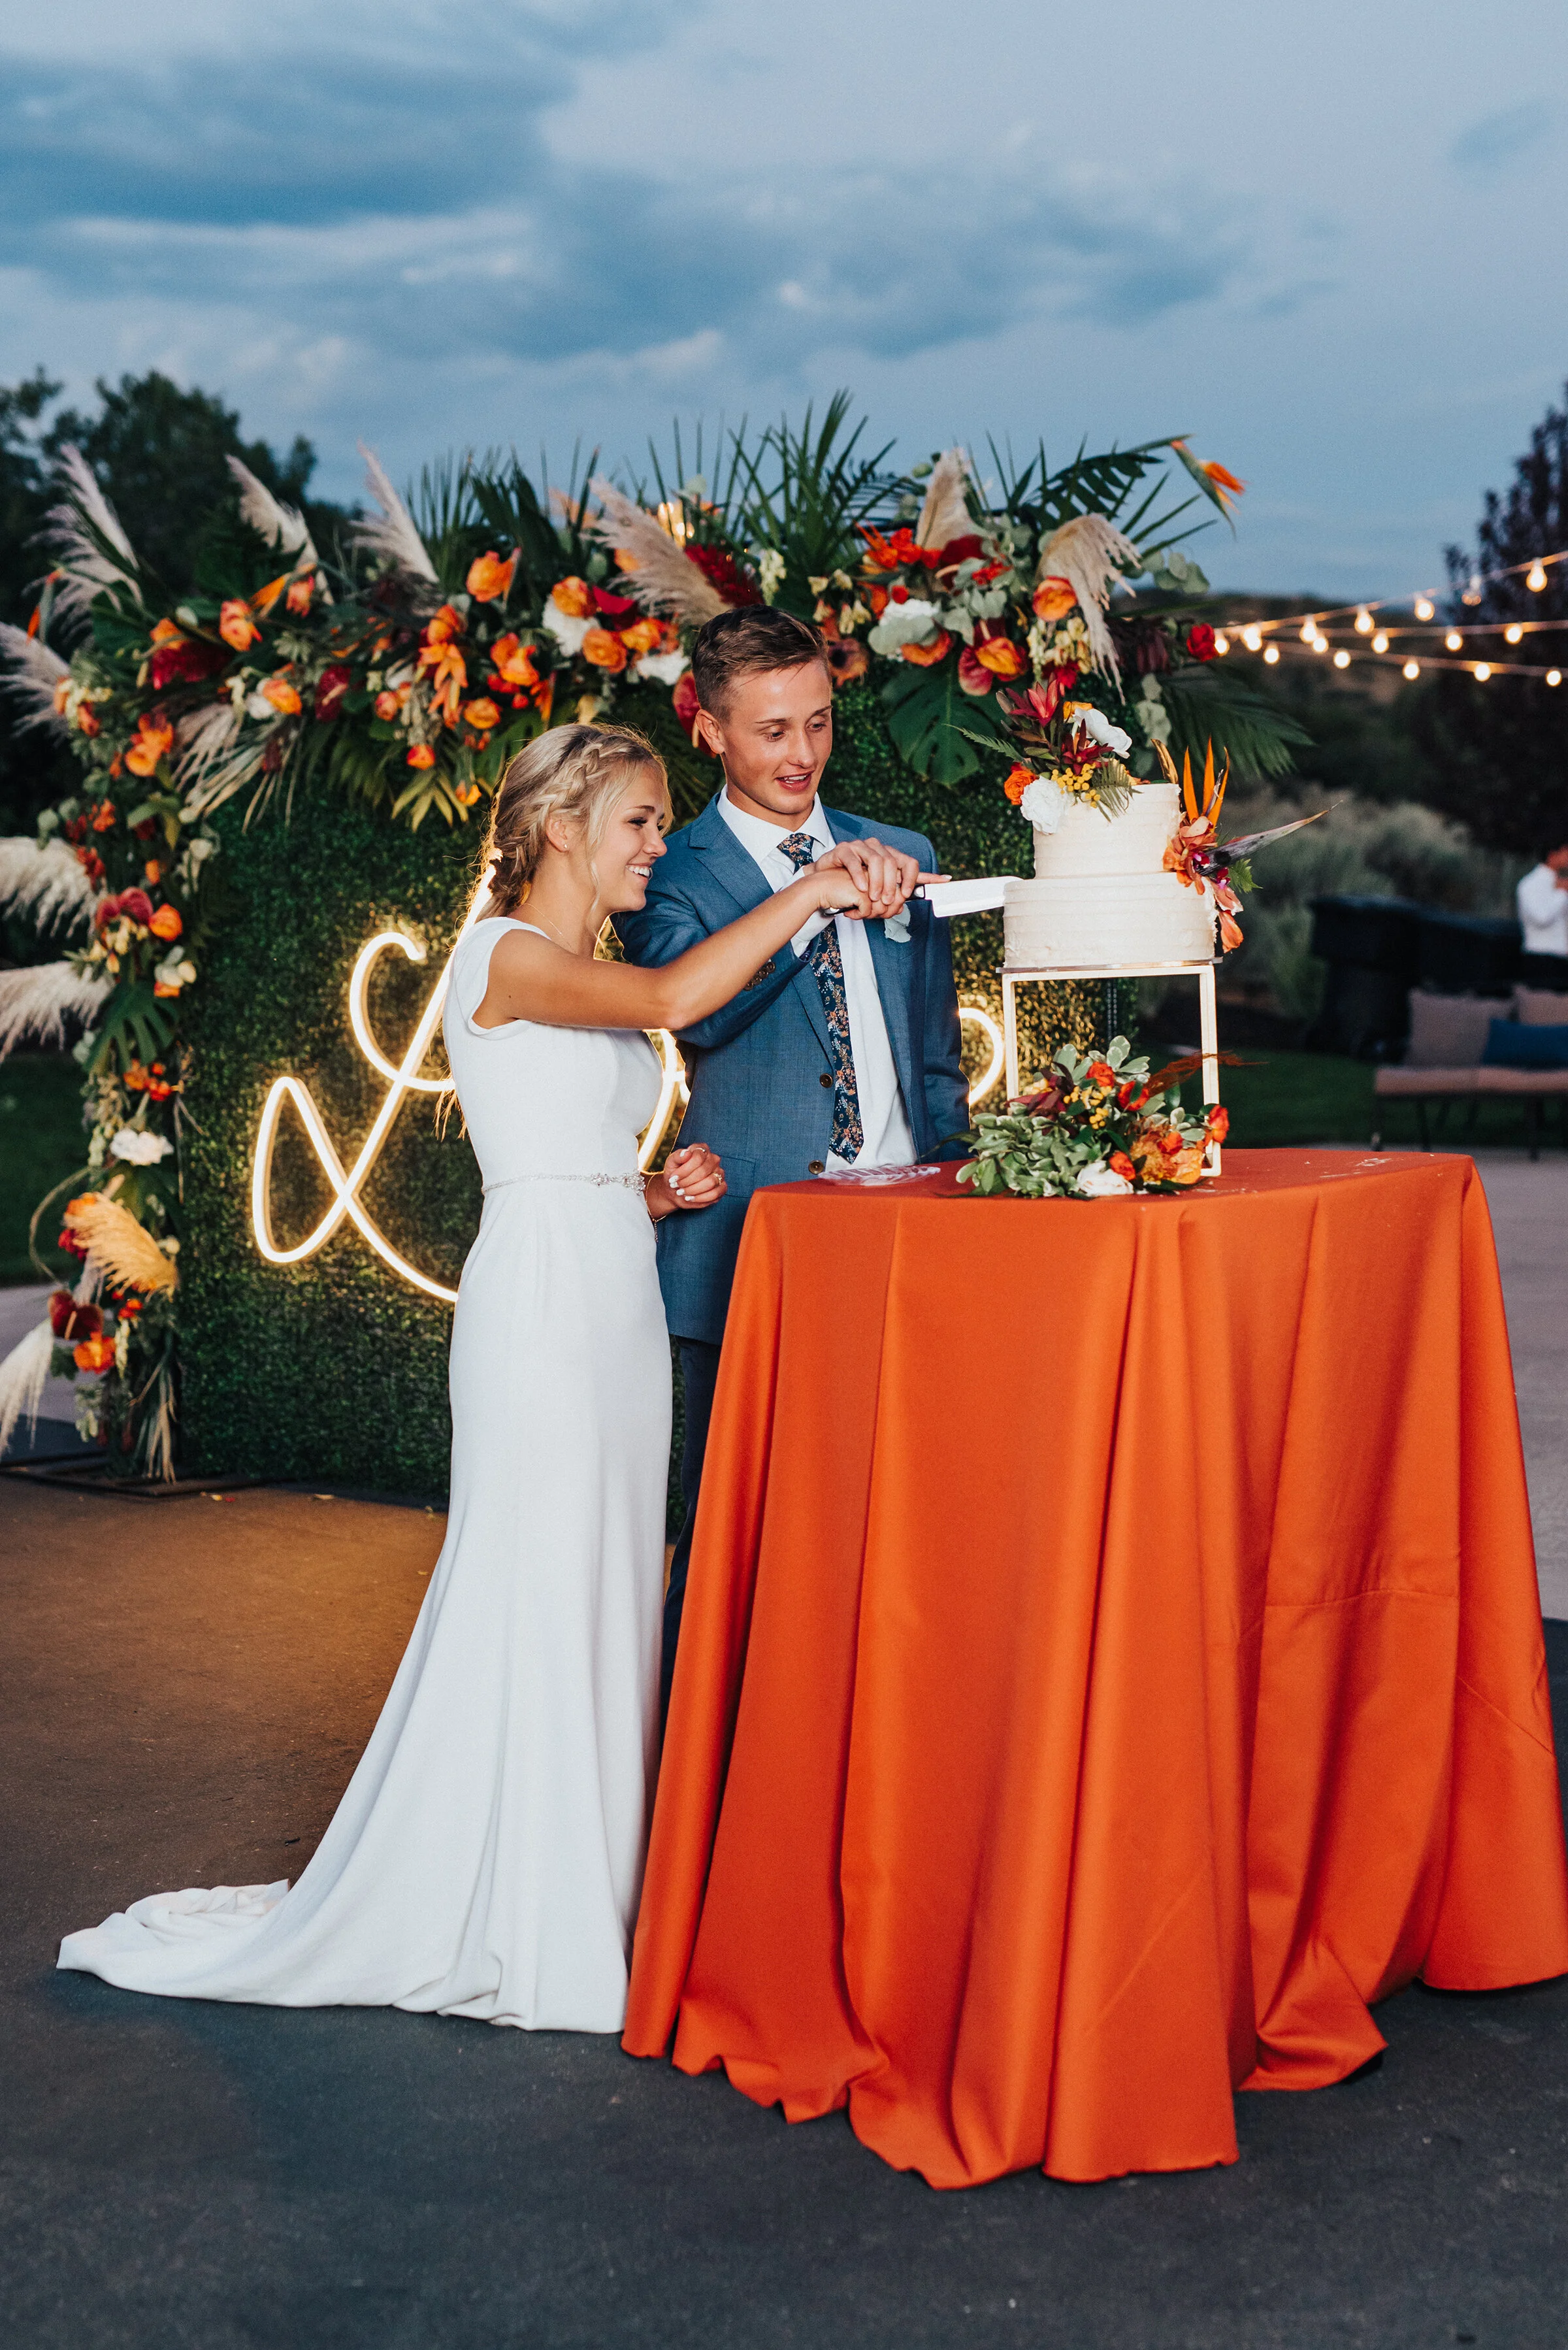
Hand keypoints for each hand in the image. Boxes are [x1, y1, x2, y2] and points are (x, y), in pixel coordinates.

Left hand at [648, 1142, 726, 1219]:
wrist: (676, 1189)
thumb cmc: (674, 1174)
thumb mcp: (671, 1163)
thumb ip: (677, 1156)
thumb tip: (686, 1153)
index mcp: (702, 1149)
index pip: (698, 1157)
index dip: (684, 1170)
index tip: (673, 1178)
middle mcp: (714, 1159)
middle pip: (703, 1171)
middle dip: (687, 1181)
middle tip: (677, 1186)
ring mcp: (720, 1173)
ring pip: (710, 1182)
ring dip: (693, 1190)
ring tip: (682, 1192)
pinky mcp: (722, 1187)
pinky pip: (715, 1193)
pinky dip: (701, 1198)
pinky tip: (691, 1198)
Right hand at [813, 837, 947, 919]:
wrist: (823, 883)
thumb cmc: (849, 888)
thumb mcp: (872, 893)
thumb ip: (887, 897)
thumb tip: (902, 906)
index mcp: (888, 858)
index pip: (910, 863)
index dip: (919, 877)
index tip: (926, 887)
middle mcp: (877, 849)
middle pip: (894, 863)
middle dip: (893, 885)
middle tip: (888, 901)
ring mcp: (860, 847)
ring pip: (877, 861)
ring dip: (878, 882)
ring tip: (873, 897)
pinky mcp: (843, 850)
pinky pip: (855, 861)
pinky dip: (859, 876)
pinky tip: (860, 888)